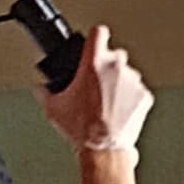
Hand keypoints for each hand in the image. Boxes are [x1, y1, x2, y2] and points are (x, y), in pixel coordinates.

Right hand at [43, 25, 153, 153]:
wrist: (103, 151)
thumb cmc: (82, 130)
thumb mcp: (53, 108)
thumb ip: (44, 91)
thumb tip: (39, 87)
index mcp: (94, 63)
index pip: (99, 32)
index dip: (95, 39)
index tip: (94, 45)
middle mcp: (116, 67)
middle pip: (114, 55)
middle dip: (107, 66)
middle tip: (98, 85)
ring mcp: (133, 82)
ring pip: (128, 74)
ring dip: (120, 84)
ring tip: (109, 104)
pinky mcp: (144, 96)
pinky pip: (138, 92)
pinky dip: (132, 100)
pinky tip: (120, 112)